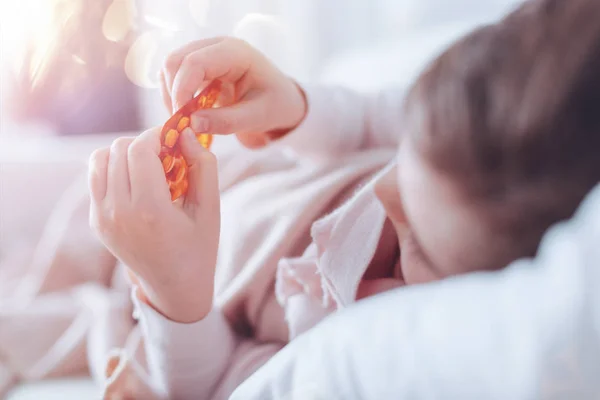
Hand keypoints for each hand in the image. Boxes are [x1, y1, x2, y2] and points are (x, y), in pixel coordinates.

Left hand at [88, 128, 219, 322]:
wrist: (174, 287)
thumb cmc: (199, 246)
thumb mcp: (211, 207)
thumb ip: (204, 165)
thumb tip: (185, 133)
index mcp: (150, 210)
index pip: (139, 150)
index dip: (157, 135)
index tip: (174, 138)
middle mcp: (119, 212)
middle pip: (117, 150)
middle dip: (143, 144)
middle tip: (165, 155)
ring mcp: (102, 218)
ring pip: (99, 159)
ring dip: (124, 154)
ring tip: (148, 167)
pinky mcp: (96, 222)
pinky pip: (95, 178)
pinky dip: (113, 170)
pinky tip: (137, 183)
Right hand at [160, 36, 306, 148]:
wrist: (282, 101)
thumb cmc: (276, 105)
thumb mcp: (258, 117)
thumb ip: (227, 121)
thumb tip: (191, 123)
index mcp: (236, 52)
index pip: (195, 63)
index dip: (182, 91)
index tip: (183, 120)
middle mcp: (217, 46)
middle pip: (175, 61)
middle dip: (173, 93)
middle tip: (182, 124)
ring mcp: (206, 52)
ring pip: (170, 67)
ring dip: (171, 94)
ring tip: (186, 121)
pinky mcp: (199, 65)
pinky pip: (174, 75)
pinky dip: (173, 94)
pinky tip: (187, 113)